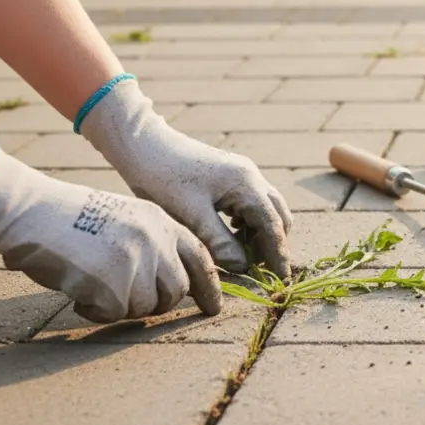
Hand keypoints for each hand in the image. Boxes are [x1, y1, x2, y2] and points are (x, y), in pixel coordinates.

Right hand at [0, 148, 221, 322]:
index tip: (213, 307)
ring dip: (120, 306)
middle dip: (156, 303)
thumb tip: (174, 284)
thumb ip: (152, 244)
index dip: (209, 286)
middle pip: (176, 290)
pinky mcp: (114, 283)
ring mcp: (136, 261)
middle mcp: (155, 240)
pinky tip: (77, 291)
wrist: (30, 210)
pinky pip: (114, 313)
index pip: (199, 257)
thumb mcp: (124, 219)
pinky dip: (95, 310)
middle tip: (125, 299)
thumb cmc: (69, 218)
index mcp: (160, 221)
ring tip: (92, 284)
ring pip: (145, 306)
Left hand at [78, 77, 292, 278]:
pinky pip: (252, 202)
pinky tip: (229, 232)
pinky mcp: (230, 175)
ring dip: (259, 233)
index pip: (272, 225)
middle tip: (256, 268)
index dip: (278, 254)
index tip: (281, 279)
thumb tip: (243, 267)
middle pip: (277, 215)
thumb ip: (219, 242)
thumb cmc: (163, 178)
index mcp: (245, 184)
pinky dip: (248, 222)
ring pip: (266, 209)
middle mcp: (251, 176)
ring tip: (239, 253)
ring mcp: (242, 173)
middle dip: (271, 243)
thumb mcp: (191, 215)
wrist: (143, 145)